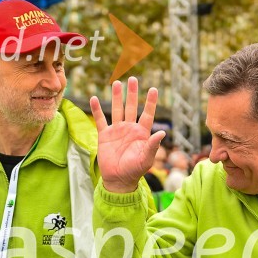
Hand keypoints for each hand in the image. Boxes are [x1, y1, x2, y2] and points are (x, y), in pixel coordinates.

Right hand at [90, 77, 165, 193]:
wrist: (118, 180)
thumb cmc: (135, 171)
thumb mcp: (146, 159)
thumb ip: (153, 145)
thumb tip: (162, 133)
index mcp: (141, 133)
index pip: (147, 114)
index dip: (150, 102)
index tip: (153, 89)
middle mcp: (130, 129)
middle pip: (131, 107)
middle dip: (132, 93)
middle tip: (133, 78)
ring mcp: (117, 131)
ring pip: (117, 109)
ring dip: (116, 97)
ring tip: (116, 83)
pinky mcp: (104, 135)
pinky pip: (100, 120)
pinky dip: (97, 109)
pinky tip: (94, 98)